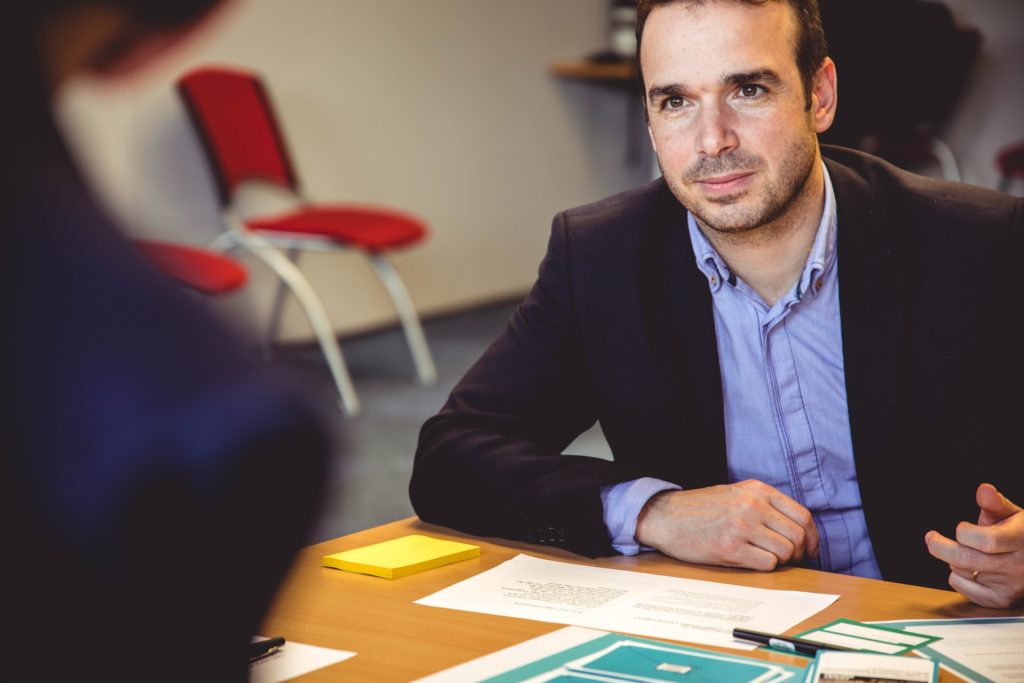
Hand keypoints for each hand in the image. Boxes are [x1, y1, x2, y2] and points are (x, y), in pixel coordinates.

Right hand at [635, 479, 818, 570]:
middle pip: (798, 536)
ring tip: (766, 558)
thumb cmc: (700, 509)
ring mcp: (742, 526)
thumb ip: (765, 505)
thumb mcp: (736, 494)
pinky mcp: (730, 548)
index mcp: (757, 490)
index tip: (809, 549)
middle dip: (800, 553)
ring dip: (781, 561)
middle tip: (790, 560)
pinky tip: (750, 561)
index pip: (803, 516)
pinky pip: (767, 563)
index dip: (812, 537)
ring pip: (785, 551)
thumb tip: (798, 530)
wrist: (665, 516)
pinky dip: (765, 566)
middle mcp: (753, 505)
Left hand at [925, 483, 1023, 608]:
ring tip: (963, 551)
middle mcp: (1017, 566)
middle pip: (967, 559)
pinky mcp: (1000, 600)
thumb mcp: (1013, 515)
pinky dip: (957, 578)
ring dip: (953, 561)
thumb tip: (984, 489)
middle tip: (931, 538)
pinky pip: (964, 589)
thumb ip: (995, 503)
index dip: (966, 533)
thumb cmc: (1021, 535)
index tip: (960, 528)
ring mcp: (1009, 585)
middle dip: (940, 547)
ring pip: (963, 572)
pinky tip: (968, 569)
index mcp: (1020, 540)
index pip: (987, 541)